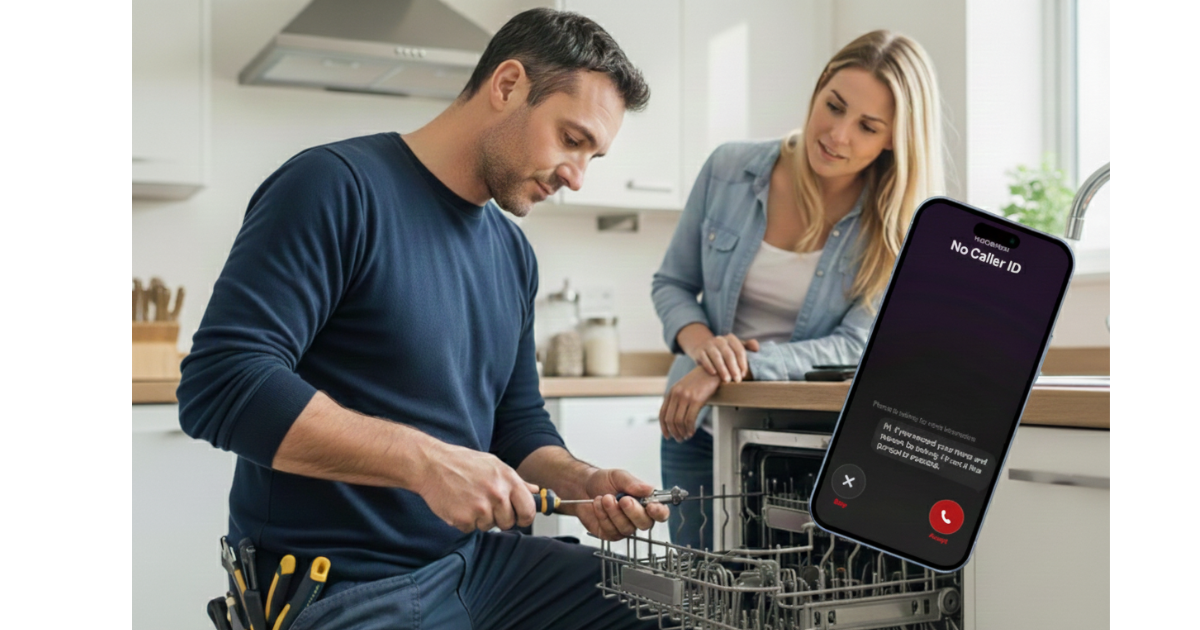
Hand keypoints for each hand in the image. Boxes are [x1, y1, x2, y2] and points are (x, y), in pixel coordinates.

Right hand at [415, 441, 537, 532]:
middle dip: (499, 518)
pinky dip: (464, 521)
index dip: (524, 517)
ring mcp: (481, 508)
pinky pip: (471, 529)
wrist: (431, 465)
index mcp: (508, 479)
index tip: (518, 517)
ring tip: (468, 500)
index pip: (528, 510)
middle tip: (484, 505)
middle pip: (508, 523)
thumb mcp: (493, 465)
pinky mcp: (464, 519)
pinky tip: (458, 505)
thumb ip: (516, 481)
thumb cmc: (462, 463)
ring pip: (489, 527)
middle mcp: (497, 494)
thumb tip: (535, 491)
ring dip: (480, 519)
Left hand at [558, 468, 669, 540]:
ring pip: (626, 528)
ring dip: (614, 512)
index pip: (660, 513)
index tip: (651, 506)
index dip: (659, 512)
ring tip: (605, 498)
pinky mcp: (610, 534)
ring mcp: (624, 527)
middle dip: (633, 512)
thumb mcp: (618, 476)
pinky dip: (603, 516)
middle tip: (623, 499)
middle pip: (645, 524)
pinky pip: (611, 530)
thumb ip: (633, 483)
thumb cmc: (603, 482)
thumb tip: (649, 489)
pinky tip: (598, 505)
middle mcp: (637, 517)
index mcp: (645, 502)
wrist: (581, 488)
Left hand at [659, 366, 722, 441]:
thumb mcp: (684, 387)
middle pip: (670, 419)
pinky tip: (692, 432)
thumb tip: (674, 418)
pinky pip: (690, 419)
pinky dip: (690, 428)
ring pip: (679, 421)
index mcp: (671, 392)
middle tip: (679, 439)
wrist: (713, 369)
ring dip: (682, 432)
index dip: (663, 427)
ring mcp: (686, 396)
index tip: (667, 436)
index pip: (662, 414)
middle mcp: (676, 394)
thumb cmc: (700, 380)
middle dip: (673, 432)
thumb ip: (677, 399)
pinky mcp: (696, 399)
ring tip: (686, 437)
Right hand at [687, 334, 759, 382]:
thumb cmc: (724, 351)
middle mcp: (719, 340)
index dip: (742, 363)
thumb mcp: (735, 347)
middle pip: (729, 354)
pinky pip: (704, 358)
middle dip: (734, 368)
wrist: (702, 347)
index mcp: (730, 338)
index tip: (744, 374)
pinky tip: (714, 374)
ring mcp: (708, 345)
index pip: (739, 350)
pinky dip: (709, 366)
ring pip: (717, 357)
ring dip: (723, 369)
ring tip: (727, 380)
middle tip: (737, 380)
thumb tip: (757, 348)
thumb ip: (747, 347)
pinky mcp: (699, 351)